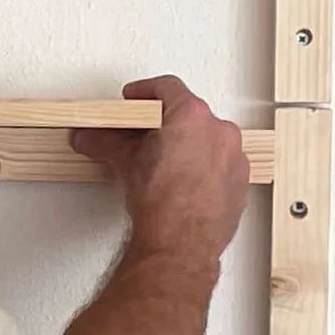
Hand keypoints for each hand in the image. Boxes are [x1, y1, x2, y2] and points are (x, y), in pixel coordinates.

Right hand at [73, 74, 250, 264]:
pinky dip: (202, 167)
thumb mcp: (126, 164)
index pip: (167, 88)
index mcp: (193, 116)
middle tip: (141, 134)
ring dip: (185, 145)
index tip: (133, 100)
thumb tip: (94, 140)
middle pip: (189, 114)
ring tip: (160, 162)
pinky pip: (220, 164)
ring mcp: (234, 157)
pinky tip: (181, 182)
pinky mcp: (240, 183)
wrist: (180, 245)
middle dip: (163, 123)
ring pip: (207, 139)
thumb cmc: (162, 206)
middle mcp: (220, 132)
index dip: (144, 92)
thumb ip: (107, 143)